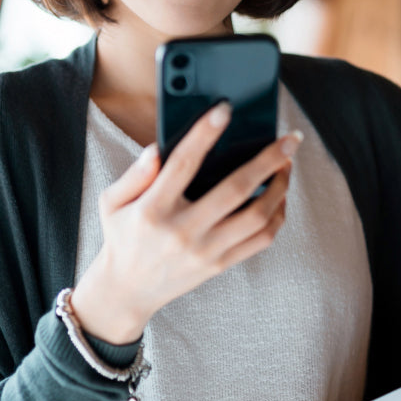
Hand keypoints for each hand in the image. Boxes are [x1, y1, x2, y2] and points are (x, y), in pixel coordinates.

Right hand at [71, 102, 301, 343]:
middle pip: (236, 189)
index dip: (204, 134)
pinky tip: (279, 196)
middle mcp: (182, 231)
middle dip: (268, 160)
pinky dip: (277, 216)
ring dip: (280, 187)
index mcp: (153, 209)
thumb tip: (157, 149)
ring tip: (286, 164)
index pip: (183, 164)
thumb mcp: (112, 202)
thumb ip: (134, 174)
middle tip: (289, 139)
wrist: (128, 289)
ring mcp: (205, 251)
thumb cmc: (122, 235)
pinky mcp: (220, 264)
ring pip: (257, 216)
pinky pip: (260, 240)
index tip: (225, 110)